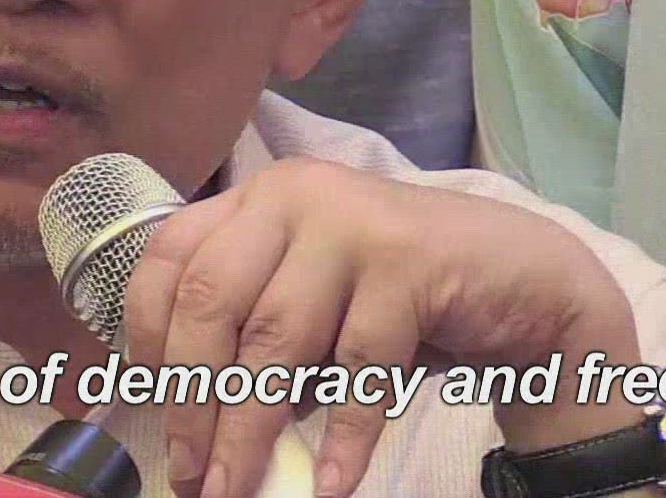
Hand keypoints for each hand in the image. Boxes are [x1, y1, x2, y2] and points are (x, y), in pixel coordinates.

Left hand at [121, 157, 644, 497]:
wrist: (524, 281)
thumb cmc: (400, 300)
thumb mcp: (312, 302)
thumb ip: (254, 334)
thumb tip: (190, 424)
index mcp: (257, 200)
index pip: (171, 256)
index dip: (145, 332)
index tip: (141, 400)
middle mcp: (294, 196)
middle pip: (211, 301)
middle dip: (191, 399)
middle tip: (189, 473)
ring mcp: (351, 222)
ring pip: (277, 341)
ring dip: (250, 430)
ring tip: (235, 489)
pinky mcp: (409, 262)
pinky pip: (359, 366)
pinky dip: (342, 437)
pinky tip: (330, 484)